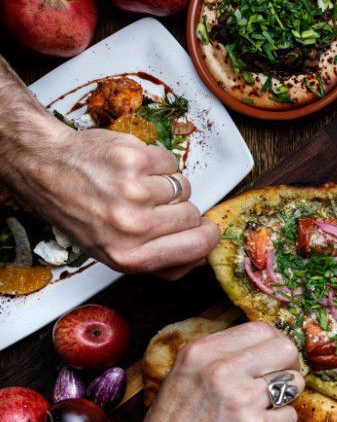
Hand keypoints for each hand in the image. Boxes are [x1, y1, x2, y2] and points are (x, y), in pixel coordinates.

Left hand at [9, 118, 217, 277]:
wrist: (46, 168)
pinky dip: (157, 162)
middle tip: (151, 206)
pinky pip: (171, 162)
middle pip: (193, 214)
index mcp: (130, 256)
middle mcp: (132, 226)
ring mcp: (133, 191)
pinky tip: (134, 168)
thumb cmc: (78, 211)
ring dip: (167, 184)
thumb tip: (200, 257)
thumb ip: (159, 261)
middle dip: (180, 208)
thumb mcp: (114, 254)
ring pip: (184, 186)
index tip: (201, 229)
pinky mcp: (133, 160)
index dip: (205, 235)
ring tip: (137, 186)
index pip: (198, 247)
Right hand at [134, 322, 303, 421]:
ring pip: (294, 382)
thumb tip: (265, 343)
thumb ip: (221, 353)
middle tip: (280, 380)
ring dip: (286, 396)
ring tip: (265, 406)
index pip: (261, 329)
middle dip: (289, 365)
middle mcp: (222, 371)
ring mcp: (242, 400)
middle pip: (285, 349)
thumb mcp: (185, 372)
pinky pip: (291, 415)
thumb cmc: (175, 421)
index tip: (272, 359)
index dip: (273, 343)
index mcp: (203, 352)